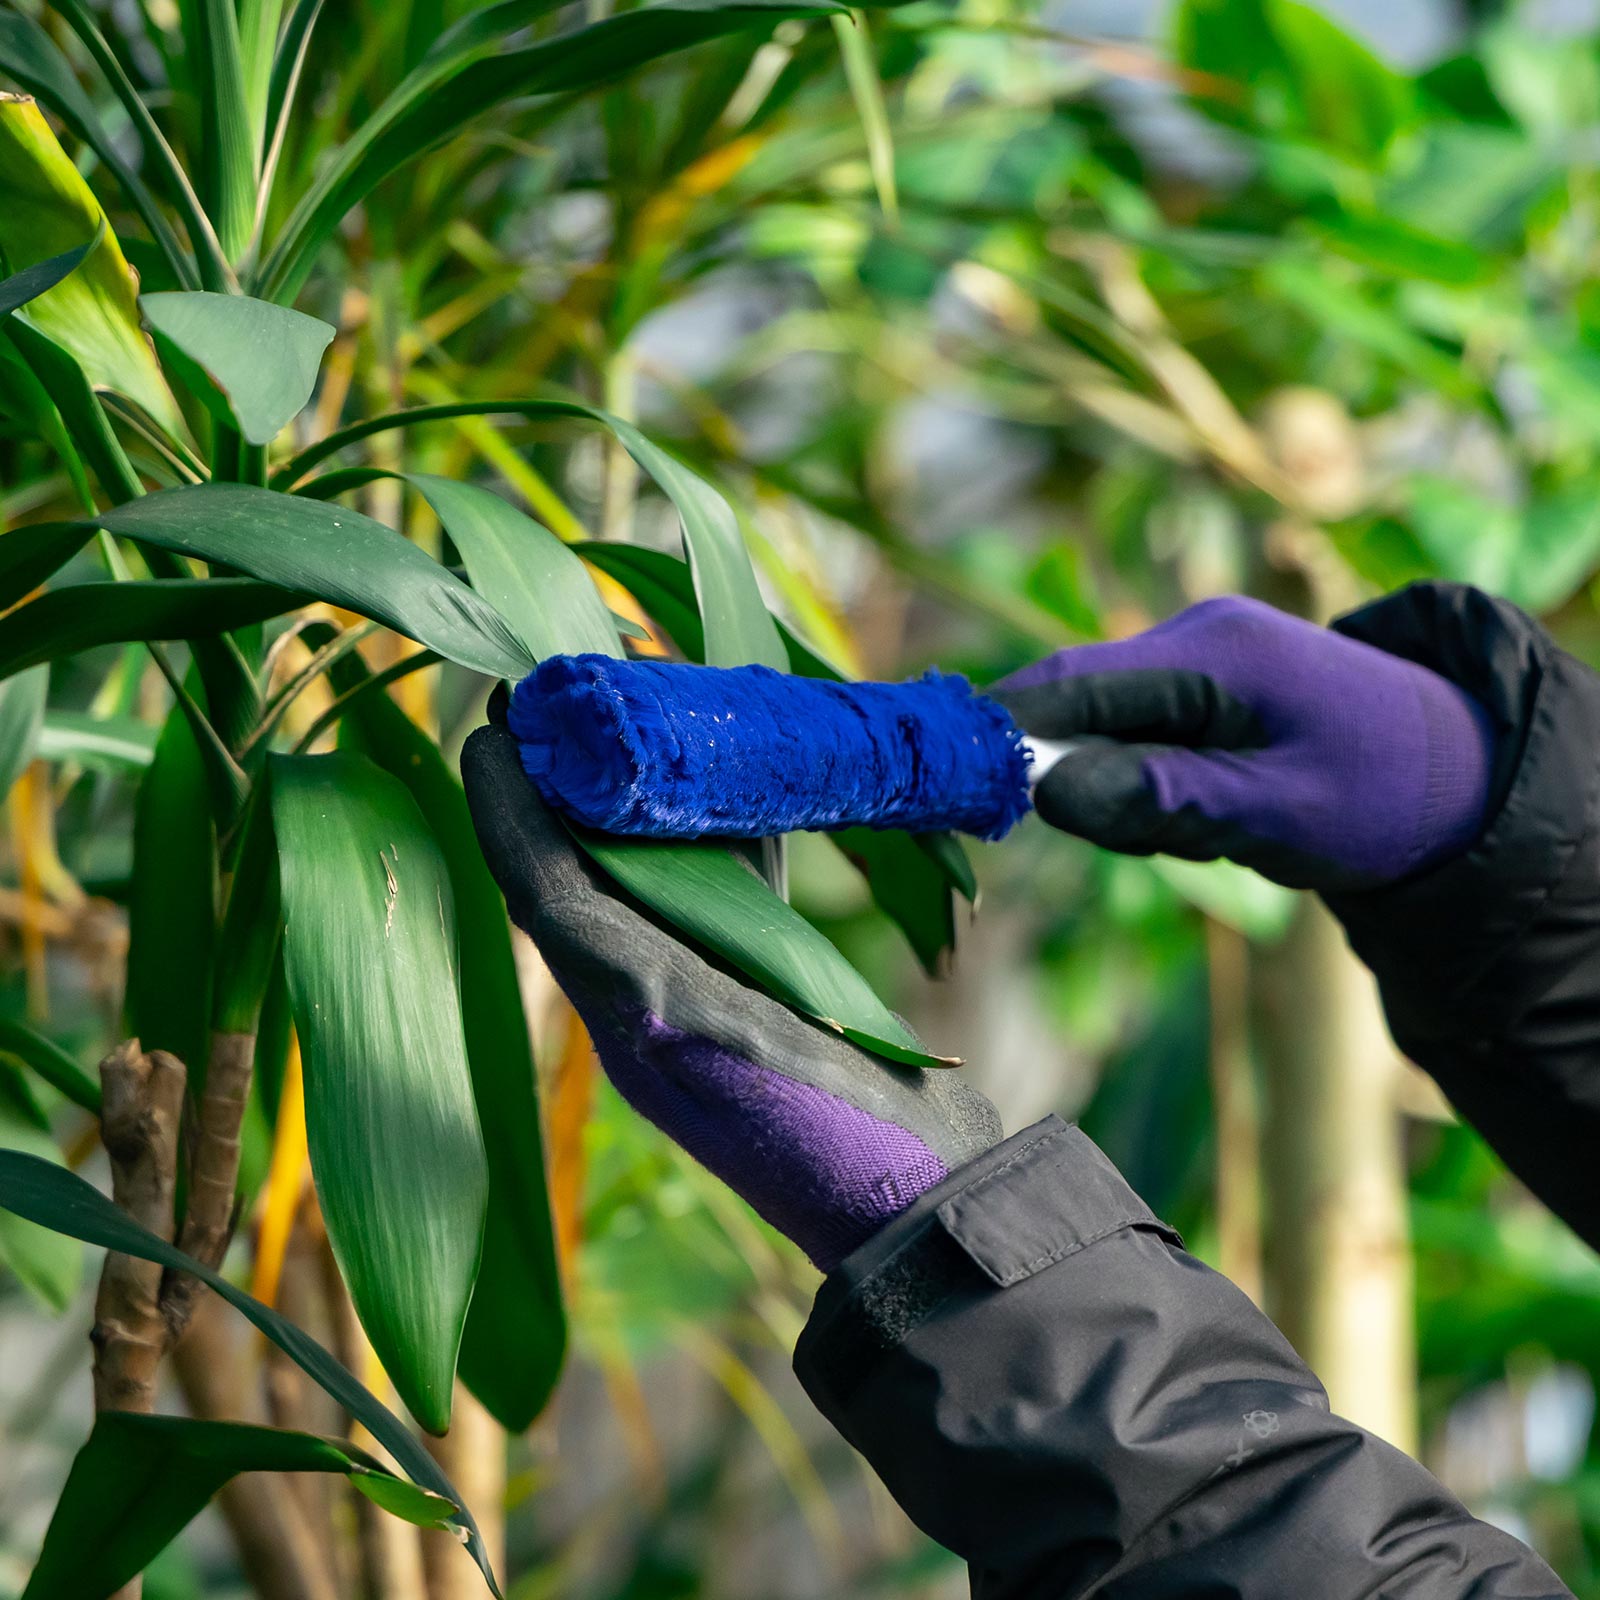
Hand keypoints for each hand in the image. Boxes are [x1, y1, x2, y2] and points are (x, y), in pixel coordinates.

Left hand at [461, 707, 1001, 1273]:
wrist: (919, 1205)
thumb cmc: (823, 1135)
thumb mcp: (712, 1045)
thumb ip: (635, 971)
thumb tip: (552, 877)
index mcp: (626, 1015)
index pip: (543, 891)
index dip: (510, 808)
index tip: (495, 727)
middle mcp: (651, 1006)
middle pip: (589, 874)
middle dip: (568, 788)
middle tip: (569, 703)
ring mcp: (710, 1002)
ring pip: (658, 881)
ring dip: (641, 806)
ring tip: (641, 724)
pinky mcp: (766, 1000)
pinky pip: (729, 904)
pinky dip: (722, 846)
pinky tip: (736, 793)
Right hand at [992, 594, 1497, 892]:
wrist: (1463, 780)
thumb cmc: (1378, 797)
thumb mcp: (1276, 811)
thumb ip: (1164, 799)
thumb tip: (1049, 793)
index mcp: (1214, 651)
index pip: (1072, 684)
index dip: (1000, 728)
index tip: (939, 774)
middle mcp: (1196, 637)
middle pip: (1075, 700)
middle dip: (1053, 766)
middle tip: (1060, 820)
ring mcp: (1200, 660)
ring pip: (1101, 724)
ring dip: (1104, 784)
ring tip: (1177, 830)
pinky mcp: (1205, 690)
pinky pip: (1135, 734)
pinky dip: (1134, 780)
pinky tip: (1190, 813)